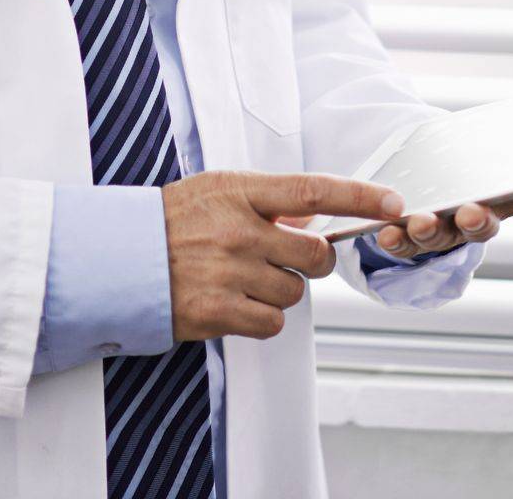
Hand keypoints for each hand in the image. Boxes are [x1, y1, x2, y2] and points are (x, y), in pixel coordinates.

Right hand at [163, 169, 405, 341]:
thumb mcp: (214, 192)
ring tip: (241, 278)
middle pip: (315, 254)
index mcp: (238, 191)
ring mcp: (229, 272)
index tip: (394, 201)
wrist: (118, 257)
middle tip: (280, 256)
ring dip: (277, 290)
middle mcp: (238, 229)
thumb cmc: (170, 220)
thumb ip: (263, 202)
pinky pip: (271, 322)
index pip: (312, 189)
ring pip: (295, 292)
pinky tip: (232, 301)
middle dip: (309, 259)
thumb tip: (312, 218)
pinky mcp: (219, 311)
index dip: (359, 195)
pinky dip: (260, 317)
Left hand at [365, 52, 512, 257]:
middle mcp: (487, 214)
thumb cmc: (502, 148)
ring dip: (431, 233)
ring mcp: (451, 227)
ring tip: (419, 221)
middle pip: (487, 222)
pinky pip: (407, 243)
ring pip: (444, 237)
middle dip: (480, 219)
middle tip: (471, 211)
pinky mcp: (416, 232)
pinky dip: (397, 242)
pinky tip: (383, 235)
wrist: (454, 172)